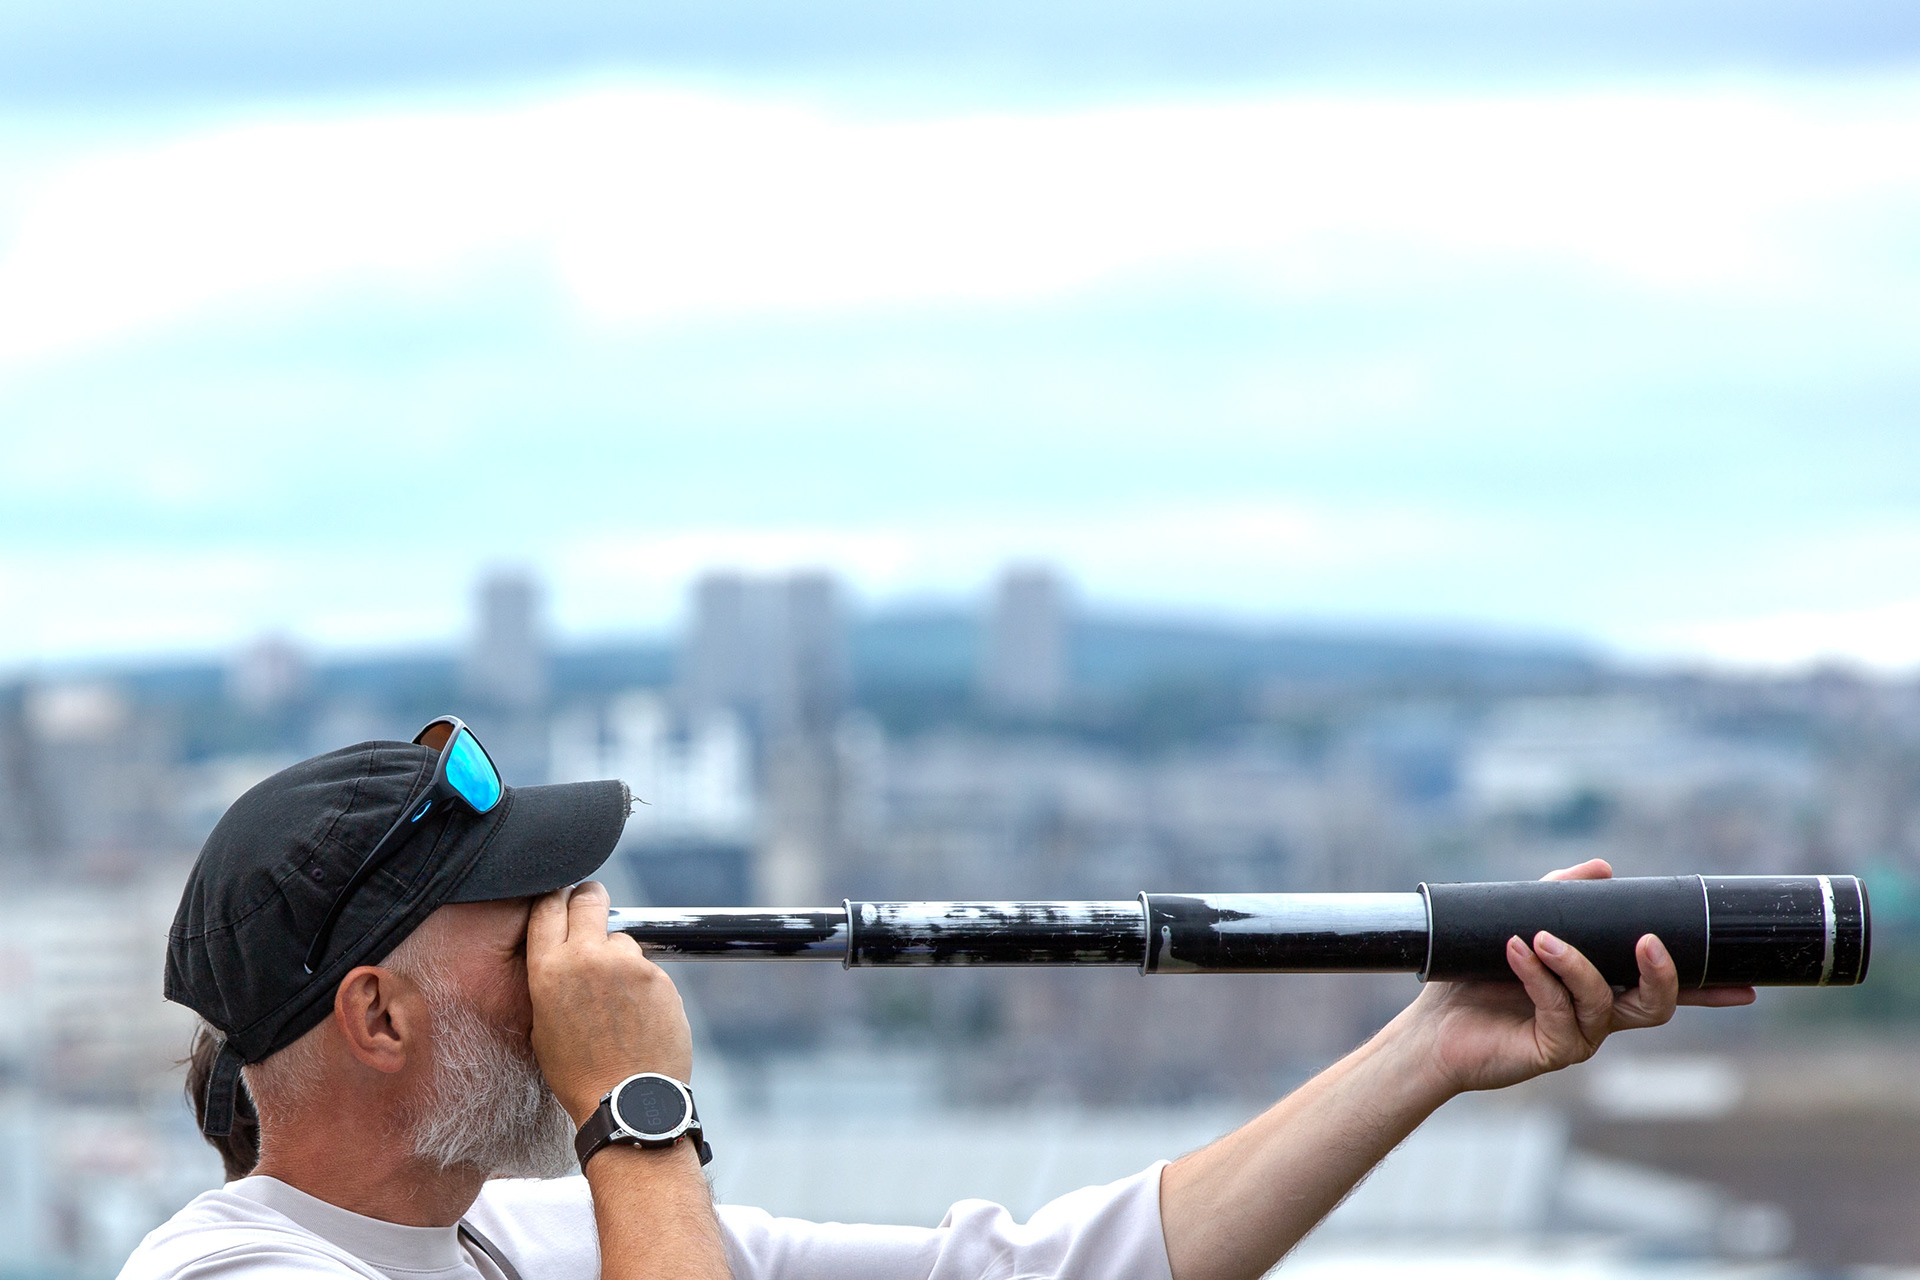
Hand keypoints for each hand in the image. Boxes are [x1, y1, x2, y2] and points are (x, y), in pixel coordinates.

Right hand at [526, 880, 694, 1124]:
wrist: (627, 1099)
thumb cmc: (579, 1072)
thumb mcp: (543, 1025)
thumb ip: (552, 979)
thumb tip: (563, 953)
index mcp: (548, 969)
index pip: (547, 906)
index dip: (555, 898)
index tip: (562, 898)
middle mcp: (587, 957)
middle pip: (589, 899)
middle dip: (590, 898)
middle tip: (593, 904)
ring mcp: (626, 964)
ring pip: (622, 939)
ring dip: (619, 956)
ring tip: (617, 1001)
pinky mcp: (658, 975)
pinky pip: (646, 967)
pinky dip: (642, 984)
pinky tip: (638, 1016)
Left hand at [1389, 859, 1755, 1096]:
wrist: (1431, 1026)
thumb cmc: (1477, 977)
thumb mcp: (1520, 921)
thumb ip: (1560, 896)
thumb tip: (1605, 868)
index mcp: (1602, 989)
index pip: (1663, 989)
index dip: (1706, 989)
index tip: (1747, 984)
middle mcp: (1597, 1017)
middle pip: (1656, 1006)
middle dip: (1663, 974)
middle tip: (1647, 940)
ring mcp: (1577, 1037)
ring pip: (1605, 1003)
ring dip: (1575, 962)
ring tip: (1540, 936)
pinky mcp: (1549, 1050)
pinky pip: (1558, 1009)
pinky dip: (1540, 975)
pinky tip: (1517, 950)